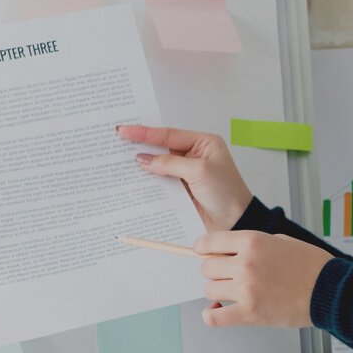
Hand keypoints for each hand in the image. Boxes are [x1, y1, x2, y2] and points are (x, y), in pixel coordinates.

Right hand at [117, 124, 252, 232]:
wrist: (235, 222)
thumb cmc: (227, 193)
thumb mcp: (199, 171)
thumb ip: (170, 163)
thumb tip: (145, 159)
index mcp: (203, 143)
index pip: (168, 134)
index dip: (145, 133)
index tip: (125, 130)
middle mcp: (194, 155)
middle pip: (161, 148)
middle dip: (141, 146)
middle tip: (117, 141)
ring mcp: (187, 173)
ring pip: (159, 166)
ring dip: (142, 166)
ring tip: (119, 161)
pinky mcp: (181, 190)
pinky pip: (161, 183)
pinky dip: (148, 182)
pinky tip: (134, 180)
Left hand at [196, 230, 333, 328]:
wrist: (330, 290)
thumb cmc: (310, 265)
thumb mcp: (279, 241)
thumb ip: (251, 245)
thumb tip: (228, 252)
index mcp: (252, 242)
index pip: (209, 242)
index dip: (202, 248)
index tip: (201, 252)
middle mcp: (245, 263)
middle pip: (207, 268)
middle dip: (214, 272)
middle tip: (225, 276)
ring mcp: (246, 289)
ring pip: (209, 290)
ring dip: (217, 291)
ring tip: (231, 293)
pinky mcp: (250, 313)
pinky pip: (214, 317)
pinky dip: (211, 315)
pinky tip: (217, 311)